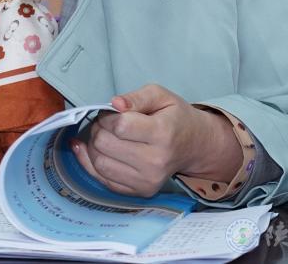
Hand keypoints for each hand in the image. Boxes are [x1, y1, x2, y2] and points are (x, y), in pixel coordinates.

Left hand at [70, 83, 241, 196]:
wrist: (195, 146)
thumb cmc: (176, 118)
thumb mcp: (161, 96)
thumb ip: (136, 97)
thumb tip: (115, 104)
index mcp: (162, 133)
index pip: (119, 126)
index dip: (108, 116)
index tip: (111, 113)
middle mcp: (155, 161)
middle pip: (105, 144)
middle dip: (98, 129)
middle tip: (105, 123)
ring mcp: (148, 180)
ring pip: (100, 163)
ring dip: (93, 146)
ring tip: (104, 136)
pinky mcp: (141, 192)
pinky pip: (103, 179)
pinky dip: (92, 164)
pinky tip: (94, 151)